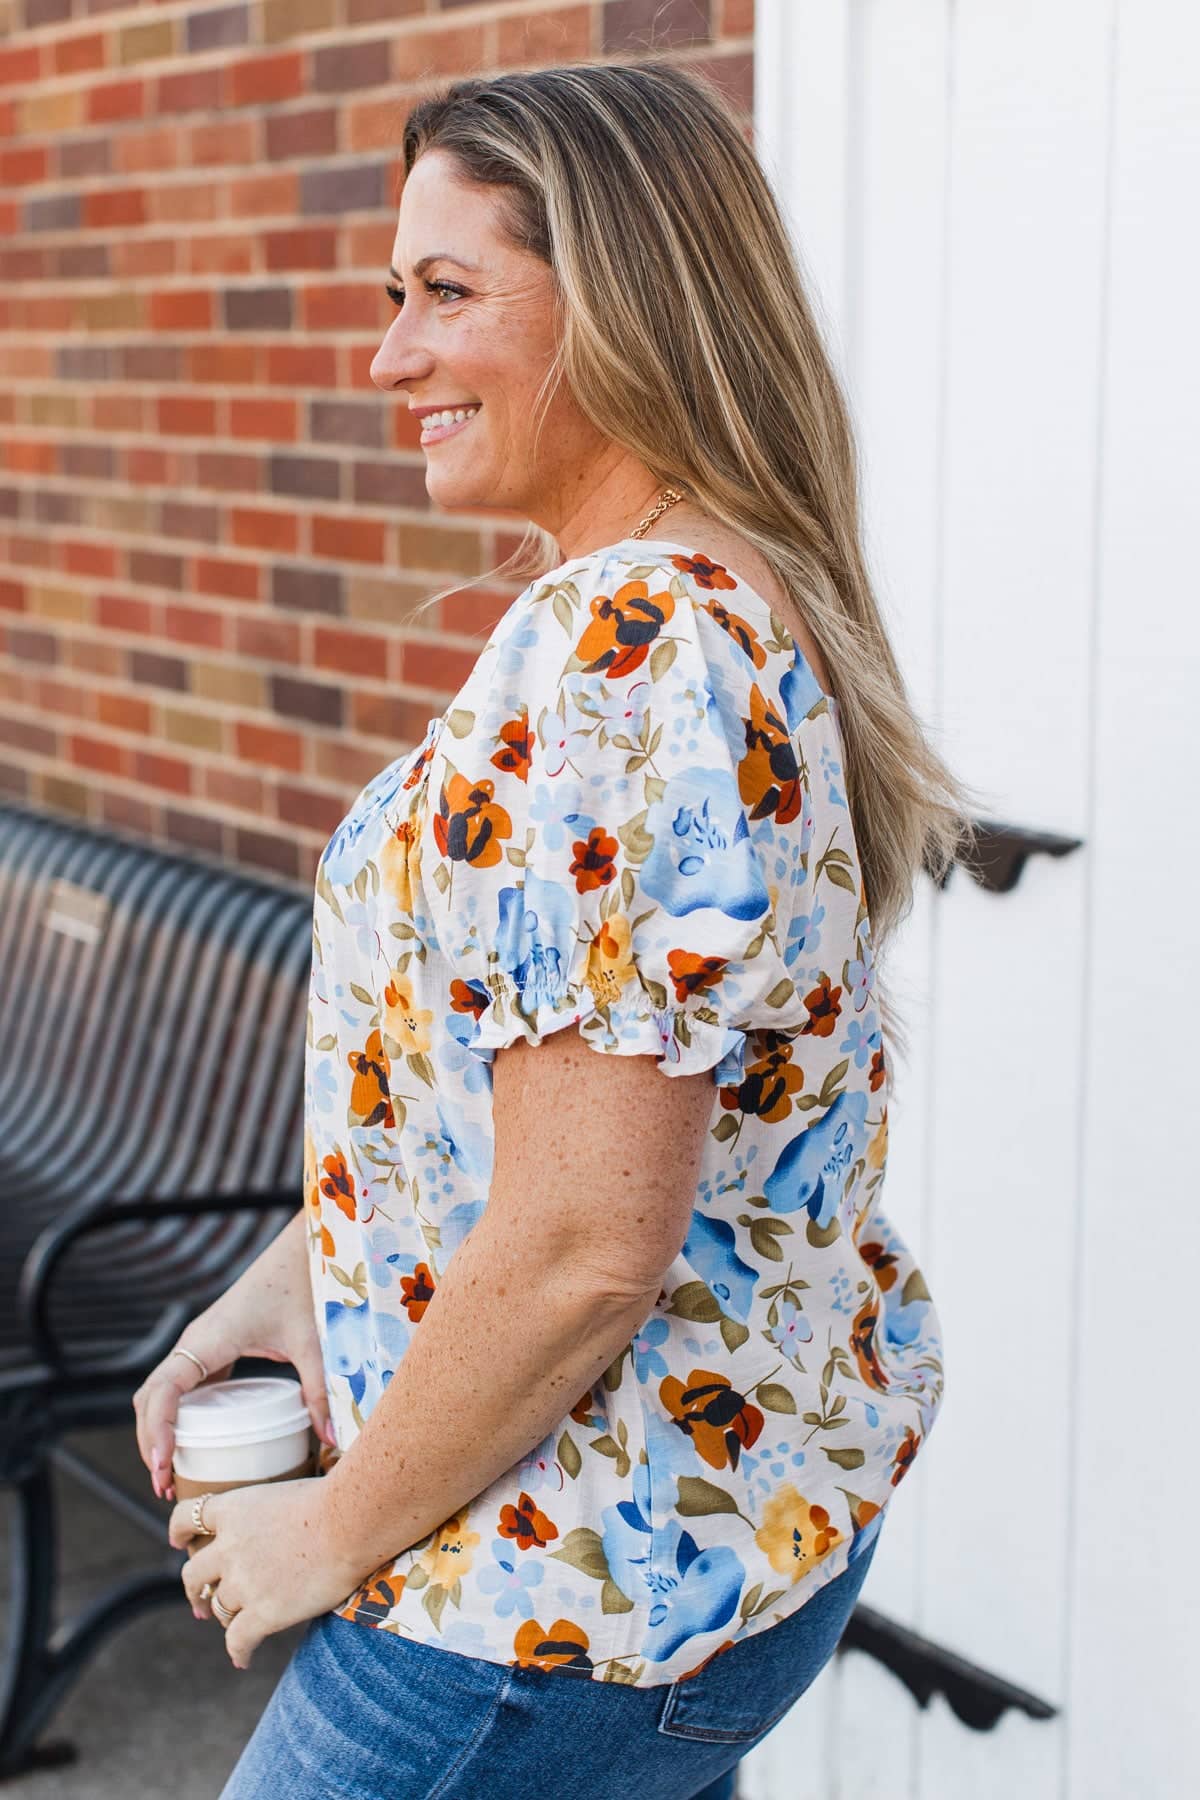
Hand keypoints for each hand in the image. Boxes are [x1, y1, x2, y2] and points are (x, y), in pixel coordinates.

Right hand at [132, 1214, 334, 1499]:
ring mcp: (201, 1345)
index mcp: (209, 1339)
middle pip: (151, 1398)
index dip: (156, 1430)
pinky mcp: (214, 1349)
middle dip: (150, 1442)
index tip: (162, 1466)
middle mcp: (195, 1343)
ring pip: (160, 1393)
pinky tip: (193, 1446)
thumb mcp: (312, 1342)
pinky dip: (177, 1417)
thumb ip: (320, 1390)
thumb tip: (332, 1441)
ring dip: (158, 1432)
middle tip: (166, 1487)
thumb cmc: (304, 1286)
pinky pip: (182, 1387)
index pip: (163, 1390)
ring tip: (171, 1477)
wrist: (304, 1249)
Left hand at [169, 1478, 365, 1668]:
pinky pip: (239, 1640)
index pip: (187, 1516)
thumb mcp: (291, 1491)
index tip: (178, 1542)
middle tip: (201, 1602)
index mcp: (235, 1509)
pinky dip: (239, 1651)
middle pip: (194, 1574)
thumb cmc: (337, 1499)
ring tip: (236, 1627)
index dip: (178, 1531)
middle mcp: (229, 1547)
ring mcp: (243, 1582)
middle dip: (195, 1590)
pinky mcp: (263, 1613)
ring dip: (226, 1618)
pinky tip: (243, 1658)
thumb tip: (289, 1522)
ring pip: (220, 1607)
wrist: (351, 1522)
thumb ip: (273, 1511)